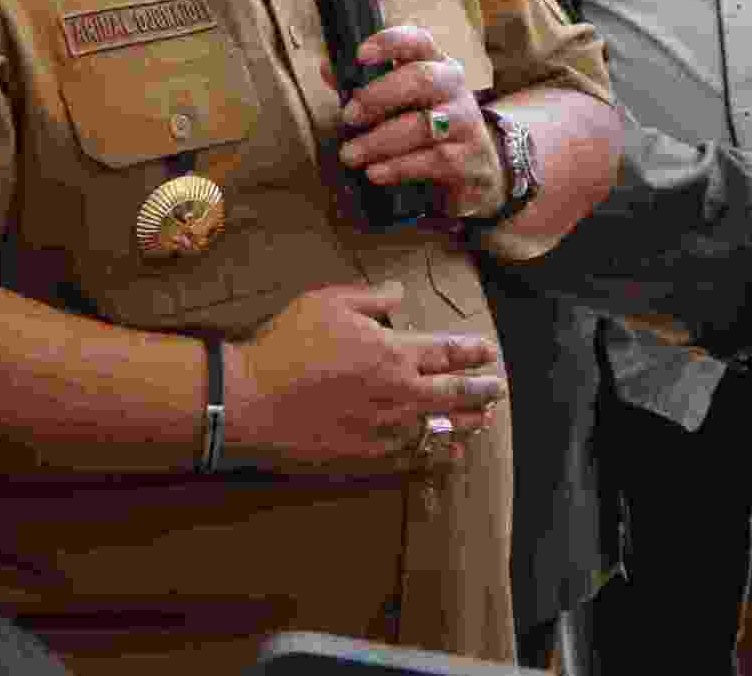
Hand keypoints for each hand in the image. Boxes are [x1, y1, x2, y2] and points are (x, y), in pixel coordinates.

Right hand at [227, 283, 504, 472]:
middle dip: (482, 390)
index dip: (471, 351)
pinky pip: (416, 458)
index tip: (488, 351)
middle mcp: (400, 393)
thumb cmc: (288, 344)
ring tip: (484, 421)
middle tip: (498, 389)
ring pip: (441, 428)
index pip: (447, 352)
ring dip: (468, 423)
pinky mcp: (370, 457)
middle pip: (455, 394)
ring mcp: (387, 429)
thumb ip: (371, 297)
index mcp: (393, 351)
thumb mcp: (328, 302)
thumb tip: (399, 293)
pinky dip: (439, 455)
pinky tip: (450, 453)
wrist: (253, 401)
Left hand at [331, 25, 506, 220]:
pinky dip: (398, 167)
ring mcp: (465, 123)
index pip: (418, 41)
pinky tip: (374, 172)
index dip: (390, 43)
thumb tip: (327, 68)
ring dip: (379, 140)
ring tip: (350, 154)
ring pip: (422, 125)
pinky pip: (431, 160)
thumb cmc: (427, 125)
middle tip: (348, 116)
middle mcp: (454, 87)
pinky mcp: (467, 159)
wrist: (477, 169)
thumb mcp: (401, 101)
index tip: (360, 54)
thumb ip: (364, 85)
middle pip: (421, 79)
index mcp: (436, 64)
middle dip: (379, 96)